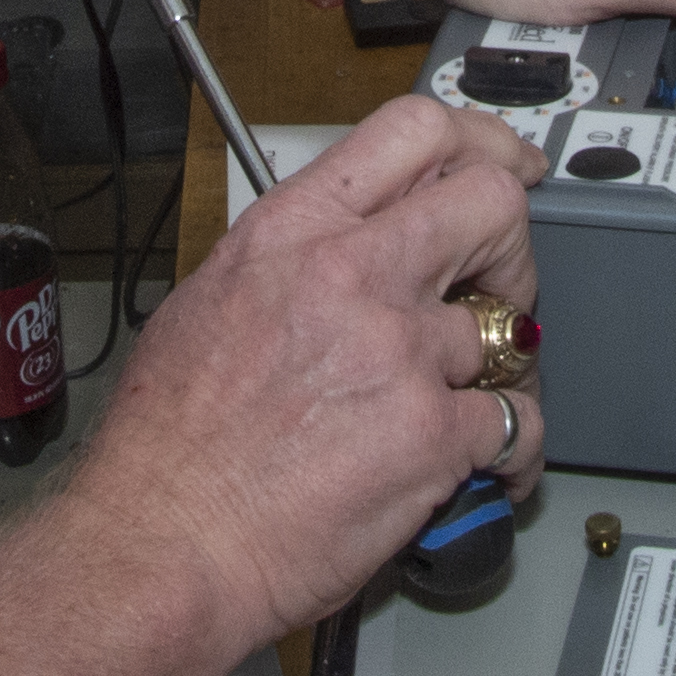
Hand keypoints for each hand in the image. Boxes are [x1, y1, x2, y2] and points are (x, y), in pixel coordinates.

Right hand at [63, 95, 545, 647]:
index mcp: (291, 234)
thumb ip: (289, 262)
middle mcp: (350, 276)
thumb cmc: (164, 449)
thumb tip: (339, 254)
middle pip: (491, 204)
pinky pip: (515, 424)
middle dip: (512, 247)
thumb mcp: (208, 303)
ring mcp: (398, 352)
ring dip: (495, 373)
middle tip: (502, 287)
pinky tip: (490, 464)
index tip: (505, 167)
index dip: (480, 144)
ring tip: (462, 407)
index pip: (413, 132)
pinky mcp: (431, 435)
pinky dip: (512, 451)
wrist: (160, 543)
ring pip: (505, 332)